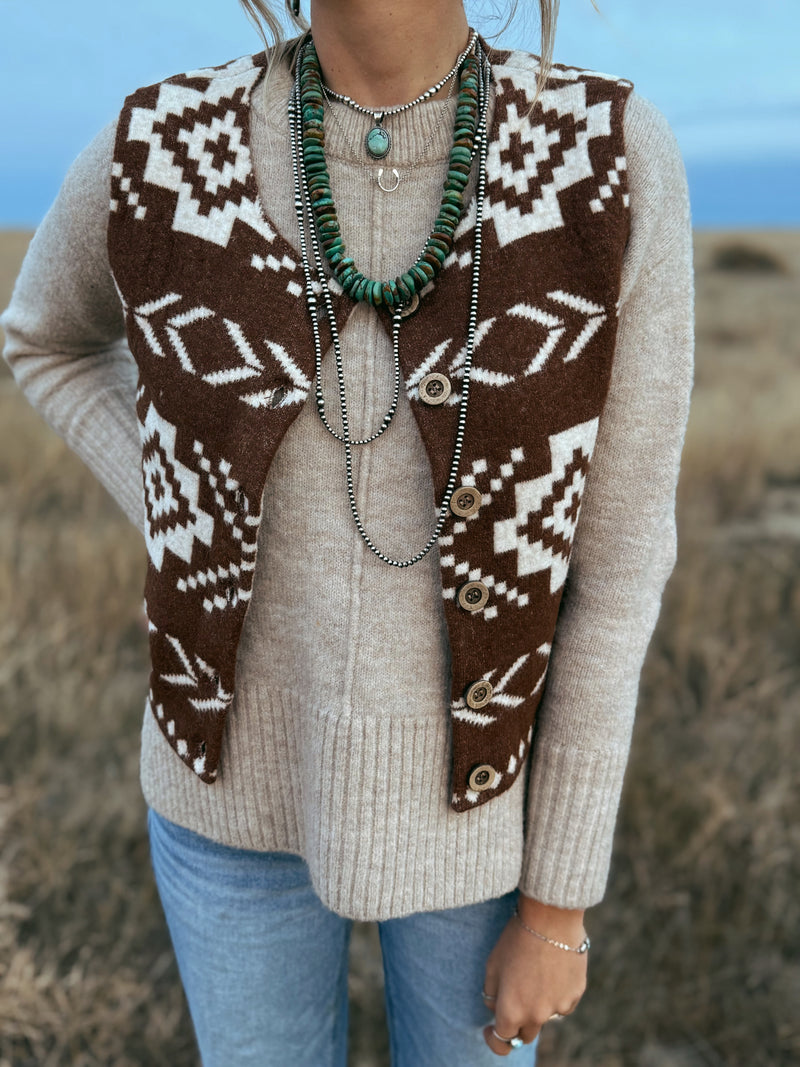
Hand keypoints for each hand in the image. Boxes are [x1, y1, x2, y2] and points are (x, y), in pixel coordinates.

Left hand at [482, 894, 587, 1055]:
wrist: (550, 918)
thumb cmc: (516, 939)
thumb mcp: (492, 964)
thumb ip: (491, 993)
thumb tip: (495, 1008)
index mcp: (512, 1010)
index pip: (503, 1041)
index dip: (494, 1039)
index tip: (489, 1030)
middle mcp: (536, 1015)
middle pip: (525, 1035)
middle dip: (517, 1024)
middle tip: (513, 1002)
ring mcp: (558, 1007)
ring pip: (545, 1018)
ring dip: (538, 1006)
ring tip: (535, 974)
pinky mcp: (576, 994)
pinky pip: (563, 1004)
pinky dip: (556, 995)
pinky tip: (552, 971)